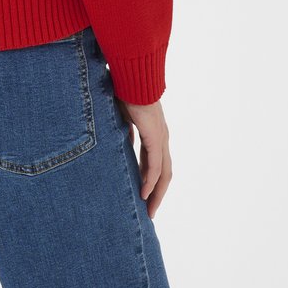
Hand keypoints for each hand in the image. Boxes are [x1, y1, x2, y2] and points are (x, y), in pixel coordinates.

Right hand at [114, 96, 171, 219]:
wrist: (131, 76)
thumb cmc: (125, 91)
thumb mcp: (123, 117)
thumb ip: (125, 132)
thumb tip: (124, 143)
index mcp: (154, 133)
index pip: (156, 163)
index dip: (150, 180)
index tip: (143, 196)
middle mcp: (161, 138)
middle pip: (164, 173)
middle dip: (157, 194)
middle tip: (149, 211)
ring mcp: (160, 138)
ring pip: (163, 173)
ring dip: (156, 193)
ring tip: (149, 209)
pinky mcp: (155, 137)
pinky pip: (155, 165)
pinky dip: (150, 181)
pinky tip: (144, 193)